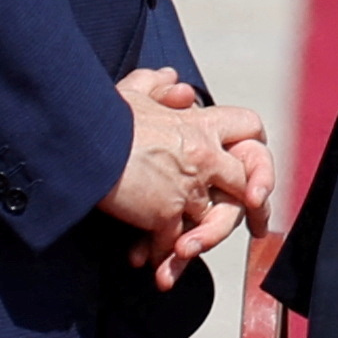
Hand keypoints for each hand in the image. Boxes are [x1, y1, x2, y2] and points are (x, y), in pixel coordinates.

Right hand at [97, 67, 275, 289]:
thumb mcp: (132, 93)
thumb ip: (156, 86)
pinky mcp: (165, 213)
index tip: (253, 165)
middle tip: (255, 227)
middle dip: (251, 206)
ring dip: (197, 240)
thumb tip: (174, 78)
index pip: (250, 127)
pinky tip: (143, 259)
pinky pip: (174, 242)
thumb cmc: (103, 117)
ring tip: (181, 255)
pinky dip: (161, 255)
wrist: (82, 141)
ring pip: (210, 221)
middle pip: (243, 182)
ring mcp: (188, 187)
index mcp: (202, 124)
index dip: (255, 145)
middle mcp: (204, 155)